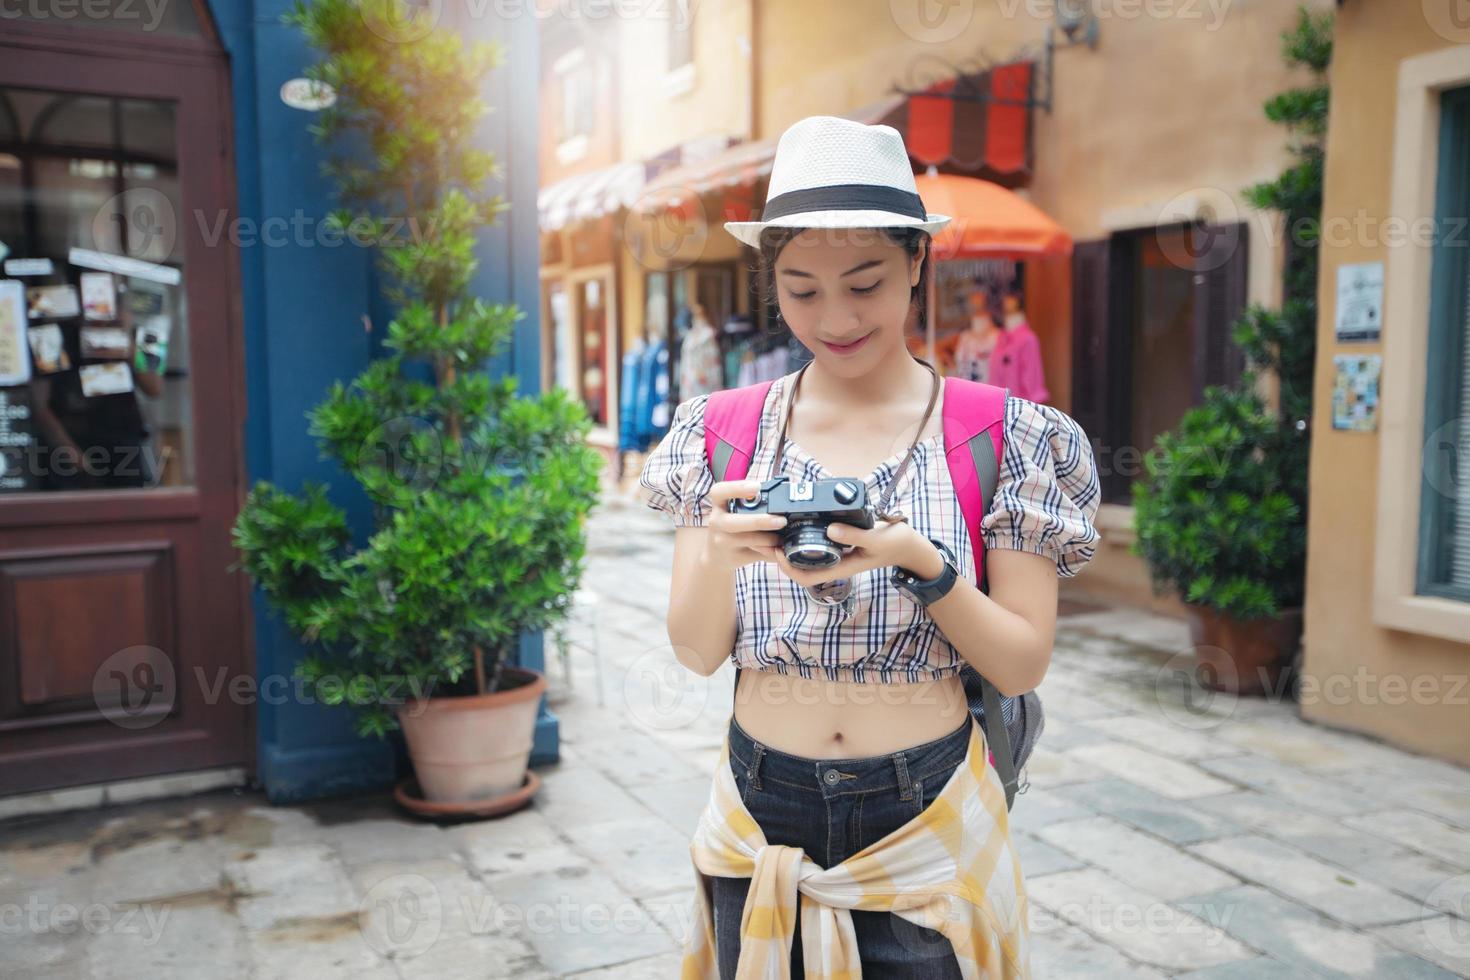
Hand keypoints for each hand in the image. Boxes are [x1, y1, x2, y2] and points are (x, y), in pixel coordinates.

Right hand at [700, 479, 787, 572]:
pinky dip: (771, 552)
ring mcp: (723, 541)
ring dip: (769, 539)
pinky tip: (779, 549)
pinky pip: (755, 554)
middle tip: (781, 520)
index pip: (719, 492)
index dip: (736, 488)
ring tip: (782, 537)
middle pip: (734, 522)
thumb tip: (782, 495)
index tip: (756, 487)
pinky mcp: (733, 557)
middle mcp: (717, 522)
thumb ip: (753, 504)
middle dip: (759, 521)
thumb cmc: (731, 526)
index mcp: (719, 505)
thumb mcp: (733, 511)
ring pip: (748, 540)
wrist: (717, 555)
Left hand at [765, 517, 935, 589]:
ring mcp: (838, 555)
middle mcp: (836, 563)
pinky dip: (805, 537)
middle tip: (769, 536)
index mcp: (841, 567)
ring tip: (777, 529)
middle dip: (782, 556)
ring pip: (807, 556)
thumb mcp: (875, 538)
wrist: (909, 546)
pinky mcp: (841, 544)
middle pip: (801, 567)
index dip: (787, 568)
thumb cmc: (894, 543)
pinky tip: (800, 523)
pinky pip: (817, 545)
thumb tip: (829, 530)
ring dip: (791, 546)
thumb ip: (854, 535)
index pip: (805, 577)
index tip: (777, 550)